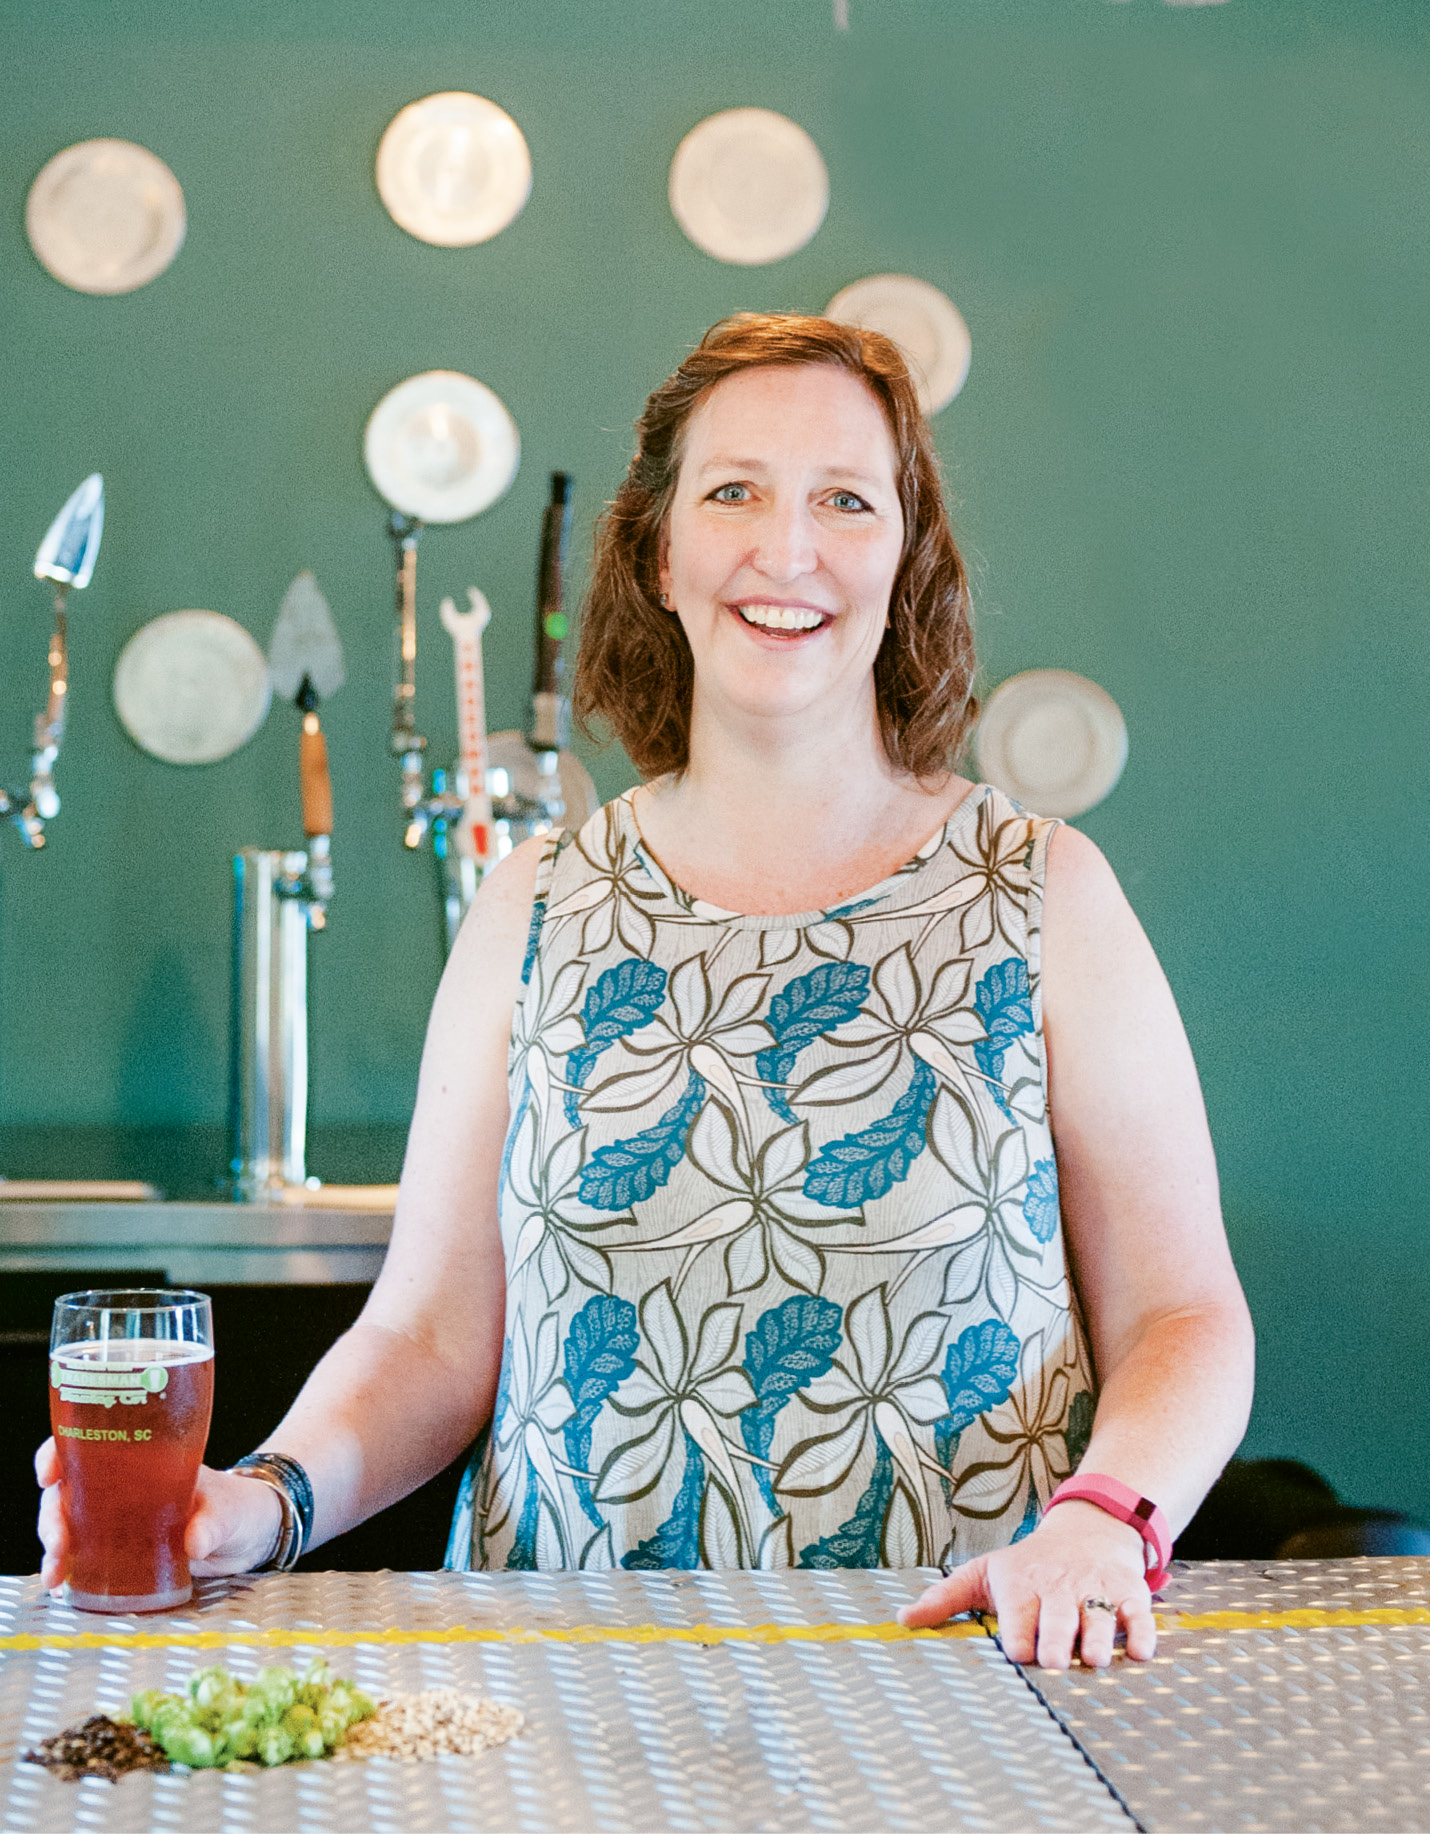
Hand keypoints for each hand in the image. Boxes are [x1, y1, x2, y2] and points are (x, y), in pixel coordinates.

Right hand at [35, 1440, 283, 1593]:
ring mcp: (120, 1518)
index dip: (59, 1452)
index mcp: (144, 1459)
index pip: (88, 1443)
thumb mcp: (230, 1510)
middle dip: (52, 1514)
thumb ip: (214, 1523)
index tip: (50, 1473)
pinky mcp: (122, 1550)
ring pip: (69, 1524)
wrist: (251, 1534)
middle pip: (69, 1489)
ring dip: (55, 1546)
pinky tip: (63, 1586)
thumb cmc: (239, 1506)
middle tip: (59, 1541)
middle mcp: (124, 1484)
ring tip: (57, 1573)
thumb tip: (194, 1542)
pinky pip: (84, 1555)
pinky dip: (68, 1568)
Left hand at [898, 1499, 1156, 1667]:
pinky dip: (1142, 1634)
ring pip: (1098, 1617)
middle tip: (1055, 1661)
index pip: (1019, 1616)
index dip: (1019, 1636)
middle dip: (1056, 1639)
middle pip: (1058, 1618)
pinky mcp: (1129, 1593)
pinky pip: (1138, 1615)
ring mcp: (1095, 1591)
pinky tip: (1140, 1653)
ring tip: (1092, 1658)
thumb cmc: (1028, 1564)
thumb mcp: (984, 1573)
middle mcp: (1059, 1589)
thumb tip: (902, 1619)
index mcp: (1022, 1586)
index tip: (1017, 1652)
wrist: (1087, 1529)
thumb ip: (945, 1599)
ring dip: (1097, 1638)